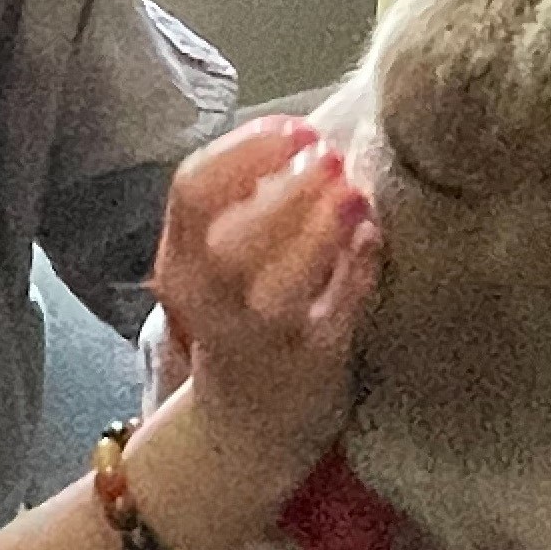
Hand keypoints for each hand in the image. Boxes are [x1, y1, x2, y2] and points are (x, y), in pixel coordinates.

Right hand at [147, 116, 381, 470]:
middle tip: (333, 158)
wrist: (248, 422)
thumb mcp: (216, 260)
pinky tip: (372, 239)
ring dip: (320, 231)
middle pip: (229, 237)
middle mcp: (204, 301)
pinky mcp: (305, 366)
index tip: (296, 127)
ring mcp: (253, 339)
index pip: (192, 190)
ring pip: (276, 285)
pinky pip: (333, 315)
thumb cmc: (242, 315)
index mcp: (178, 259)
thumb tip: (310, 138)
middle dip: (286, 188)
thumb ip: (246, 202)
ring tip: (354, 195)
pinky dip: (356, 272)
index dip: (246, 149)